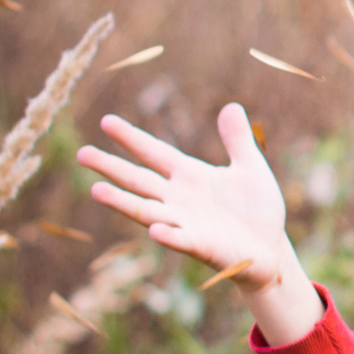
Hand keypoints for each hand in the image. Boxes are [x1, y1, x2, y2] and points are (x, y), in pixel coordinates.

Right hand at [79, 105, 324, 346]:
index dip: (132, 138)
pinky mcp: (200, 245)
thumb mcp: (250, 168)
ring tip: (97, 190)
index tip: (105, 121)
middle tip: (82, 153)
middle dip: (111, 167)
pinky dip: (168, 234)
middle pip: (139, 179)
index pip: (154, 152)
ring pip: (147, 210)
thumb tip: (231, 105)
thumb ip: (238, 140)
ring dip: (123, 202)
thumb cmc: (256, 209)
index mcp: (189, 176)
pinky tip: (156, 229)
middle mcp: (179, 198)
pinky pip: (181, 239)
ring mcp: (185, 223)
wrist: (271, 248)